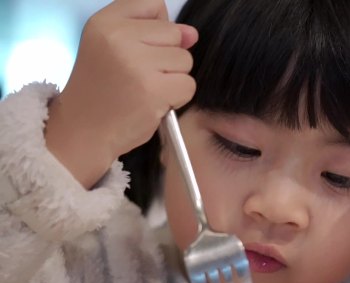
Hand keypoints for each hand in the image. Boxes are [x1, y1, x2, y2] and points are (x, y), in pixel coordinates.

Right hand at [45, 0, 197, 188]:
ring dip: (172, 78)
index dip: (156, 29)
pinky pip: (188, 84)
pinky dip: (177, 97)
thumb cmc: (102, 89)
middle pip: (174, 34)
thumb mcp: (114, 48)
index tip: (139, 49)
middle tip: (139, 75)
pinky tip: (154, 102)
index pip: (154, 4)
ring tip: (145, 89)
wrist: (83, 130)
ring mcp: (137, 64)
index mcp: (105, 21)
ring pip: (185, 60)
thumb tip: (191, 34)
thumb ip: (153, 31)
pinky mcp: (153, 90)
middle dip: (166, 57)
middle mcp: (119, 37)